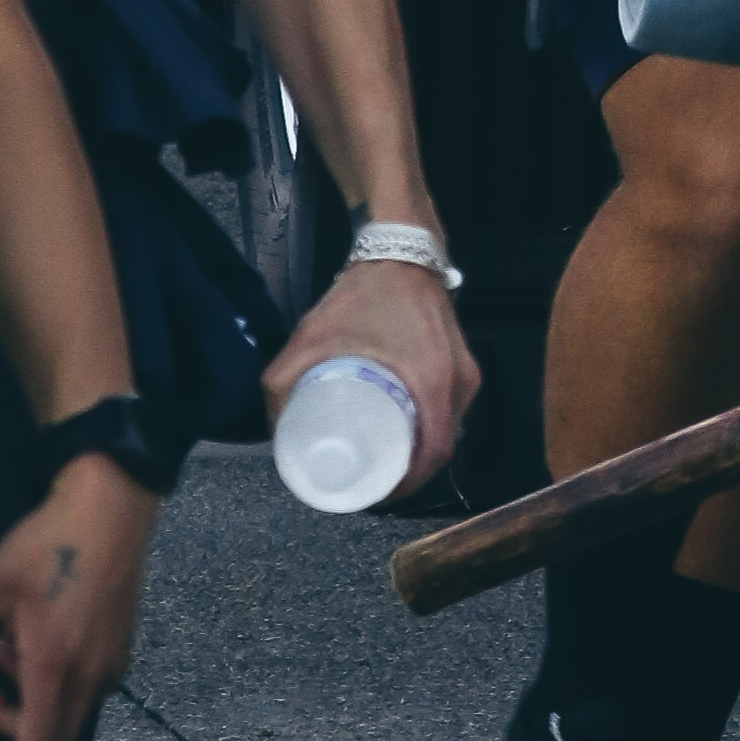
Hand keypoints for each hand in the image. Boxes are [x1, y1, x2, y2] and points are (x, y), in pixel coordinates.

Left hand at [0, 452, 155, 740]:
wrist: (113, 501)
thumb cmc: (48, 541)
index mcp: (56, 671)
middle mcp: (89, 681)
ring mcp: (109, 668)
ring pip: (61, 721)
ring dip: (21, 708)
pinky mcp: (118, 652)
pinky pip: (77, 695)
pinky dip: (44, 689)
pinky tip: (23, 642)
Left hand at [265, 249, 477, 496]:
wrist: (401, 246)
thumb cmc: (364, 293)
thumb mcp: (315, 335)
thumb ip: (284, 379)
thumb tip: (272, 425)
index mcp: (435, 383)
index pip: (432, 455)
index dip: (406, 484)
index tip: (376, 494)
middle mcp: (460, 383)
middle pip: (442, 447)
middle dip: (410, 473)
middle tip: (373, 481)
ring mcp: (467, 372)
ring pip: (449, 429)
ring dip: (422, 451)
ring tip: (386, 462)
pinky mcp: (465, 361)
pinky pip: (453, 409)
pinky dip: (432, 427)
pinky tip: (408, 432)